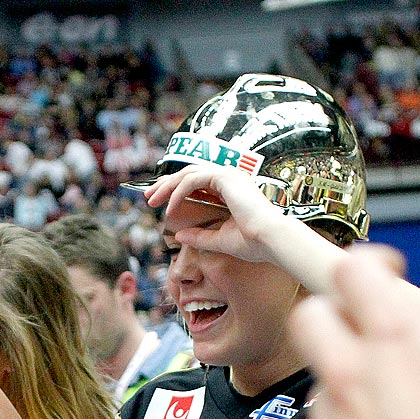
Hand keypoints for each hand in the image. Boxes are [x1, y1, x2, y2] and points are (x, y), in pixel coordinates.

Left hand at [145, 163, 291, 263]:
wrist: (270, 240)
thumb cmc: (253, 243)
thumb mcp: (218, 240)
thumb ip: (199, 236)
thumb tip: (178, 235)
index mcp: (231, 189)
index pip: (198, 182)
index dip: (176, 188)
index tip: (160, 201)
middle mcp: (230, 178)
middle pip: (190, 173)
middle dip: (166, 184)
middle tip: (149, 197)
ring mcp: (228, 175)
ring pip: (188, 173)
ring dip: (168, 186)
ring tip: (153, 200)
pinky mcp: (225, 177)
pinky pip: (193, 180)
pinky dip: (178, 192)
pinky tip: (170, 208)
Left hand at [289, 248, 419, 418]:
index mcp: (397, 336)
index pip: (353, 272)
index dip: (366, 264)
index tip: (384, 273)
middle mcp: (351, 374)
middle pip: (309, 319)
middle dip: (331, 312)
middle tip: (366, 329)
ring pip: (322, 384)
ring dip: (350, 383)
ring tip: (402, 413)